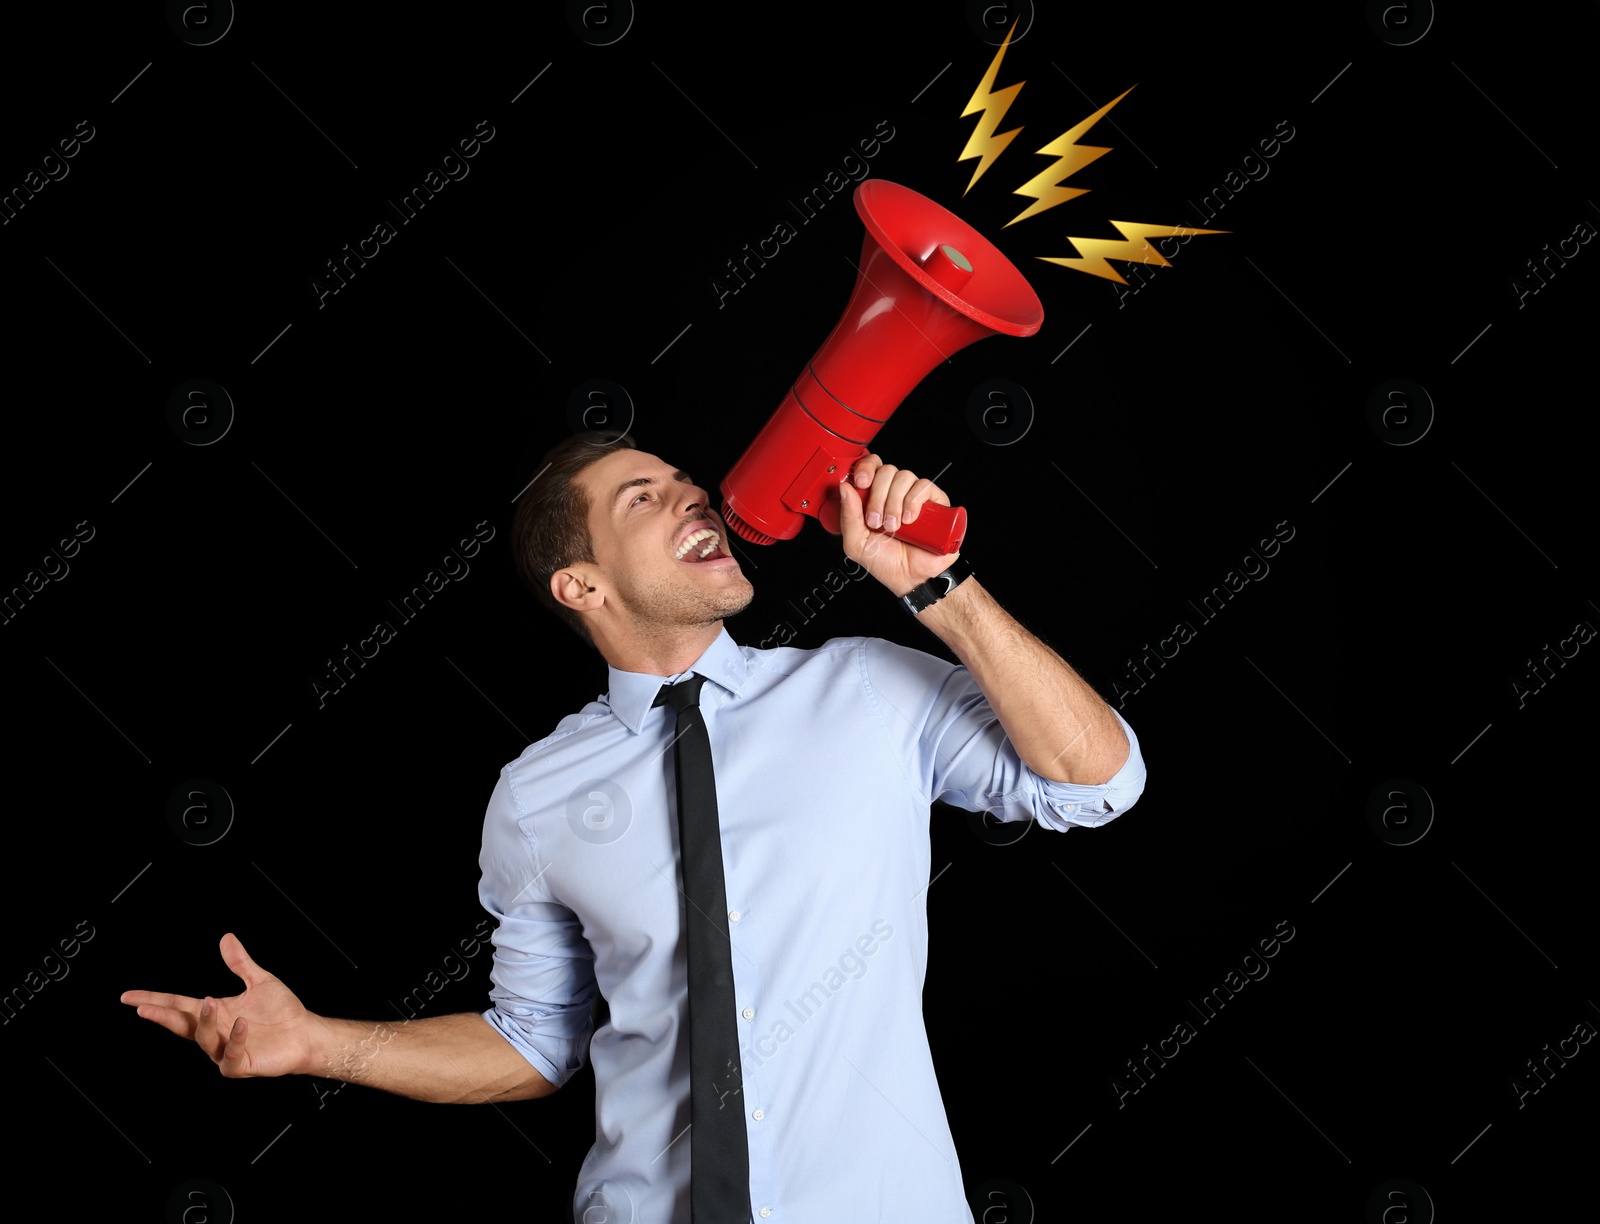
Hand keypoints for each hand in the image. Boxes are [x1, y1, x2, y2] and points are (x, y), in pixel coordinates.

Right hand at [121, 933, 318, 1077]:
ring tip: (209, 1001)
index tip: (129, 997)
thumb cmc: (282, 1011)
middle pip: (182, 1025)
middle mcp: (216, 1033)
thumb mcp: (259, 981)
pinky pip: (231, 1057)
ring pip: (204, 1040)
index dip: (154, 1001)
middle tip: (144, 1008)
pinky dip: (234, 1040)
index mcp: (215, 1013)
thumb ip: (239, 963)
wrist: (306, 1033)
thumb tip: (226, 937)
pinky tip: (241, 1024)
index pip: (178, 1006)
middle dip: (161, 1017)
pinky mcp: (242, 1065)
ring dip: (204, 1021)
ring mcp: (226, 1051)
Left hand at [833, 453, 960, 596]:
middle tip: (877, 521)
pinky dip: (913, 501)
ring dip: (894, 502)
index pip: (871, 467)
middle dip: (877, 496)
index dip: (866, 468)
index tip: (861, 484)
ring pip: (903, 477)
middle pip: (886, 470)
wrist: (913, 578)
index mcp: (874, 498)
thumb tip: (844, 488)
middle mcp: (894, 494)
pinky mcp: (934, 501)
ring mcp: (914, 496)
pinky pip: (923, 486)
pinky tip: (910, 519)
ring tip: (894, 526)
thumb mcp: (856, 543)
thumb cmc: (886, 562)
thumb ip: (848, 516)